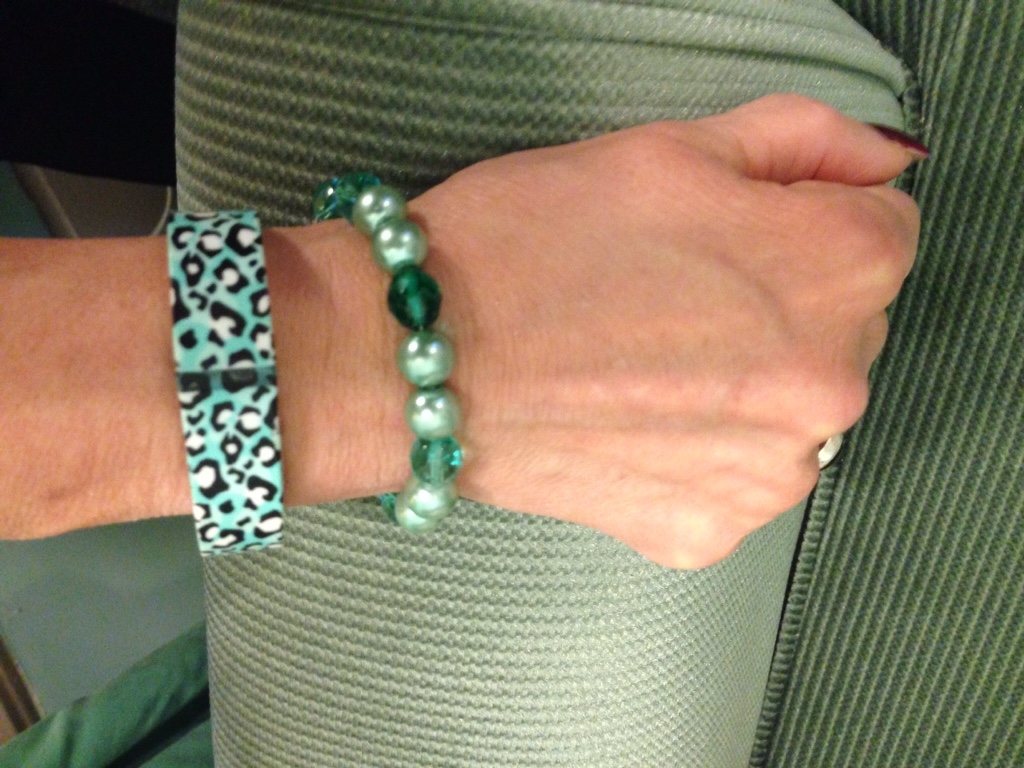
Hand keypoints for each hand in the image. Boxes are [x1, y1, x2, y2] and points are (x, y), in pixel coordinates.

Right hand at [406, 94, 920, 568]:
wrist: (417, 358)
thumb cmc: (529, 243)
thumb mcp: (670, 147)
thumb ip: (803, 141)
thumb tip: (879, 167)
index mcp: (836, 268)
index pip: (883, 225)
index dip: (800, 215)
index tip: (727, 227)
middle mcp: (829, 387)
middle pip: (842, 322)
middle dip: (779, 297)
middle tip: (666, 289)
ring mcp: (771, 475)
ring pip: (792, 405)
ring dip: (742, 382)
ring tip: (638, 358)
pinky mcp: (710, 530)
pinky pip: (736, 473)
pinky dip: (697, 449)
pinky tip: (628, 419)